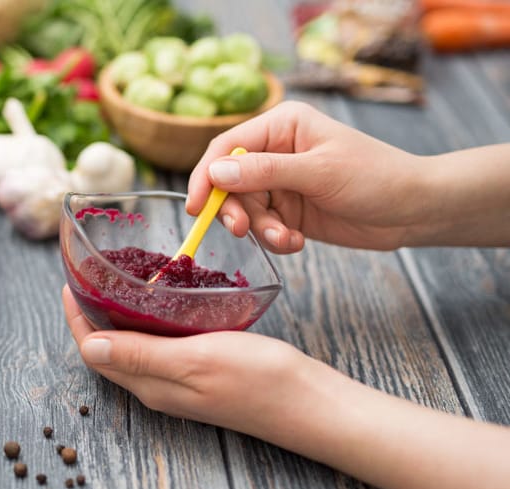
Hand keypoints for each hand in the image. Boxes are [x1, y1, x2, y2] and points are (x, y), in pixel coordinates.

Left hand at [62, 286, 307, 437]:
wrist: (311, 404)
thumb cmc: (260, 381)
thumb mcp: (196, 360)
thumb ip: (142, 355)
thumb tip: (89, 347)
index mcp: (150, 385)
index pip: (96, 350)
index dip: (78, 317)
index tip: (70, 281)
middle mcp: (158, 387)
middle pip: (110, 349)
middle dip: (93, 313)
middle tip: (89, 275)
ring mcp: (180, 383)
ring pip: (134, 347)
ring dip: (119, 316)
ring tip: (117, 281)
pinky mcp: (202, 375)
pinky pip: (162, 346)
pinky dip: (151, 320)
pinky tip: (163, 301)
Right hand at [187, 101, 423, 253]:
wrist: (412, 210)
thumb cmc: (375, 177)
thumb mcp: (318, 172)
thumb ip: (264, 172)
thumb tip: (215, 173)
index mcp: (281, 125)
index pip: (226, 147)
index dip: (205, 176)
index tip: (196, 207)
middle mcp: (275, 151)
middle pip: (229, 182)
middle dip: (235, 209)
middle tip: (241, 230)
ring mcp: (281, 182)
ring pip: (245, 209)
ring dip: (261, 229)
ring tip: (287, 238)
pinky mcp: (288, 209)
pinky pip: (262, 226)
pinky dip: (274, 238)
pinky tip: (297, 241)